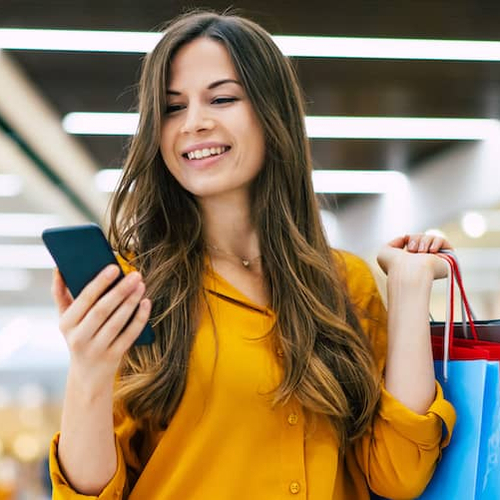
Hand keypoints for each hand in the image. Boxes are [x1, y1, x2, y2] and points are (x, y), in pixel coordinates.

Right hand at [52, 265, 150, 392]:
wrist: (87, 376)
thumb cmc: (79, 336)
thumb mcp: (67, 320)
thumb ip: (61, 294)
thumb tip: (59, 268)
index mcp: (66, 324)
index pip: (84, 299)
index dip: (100, 283)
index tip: (114, 267)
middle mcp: (79, 338)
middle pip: (102, 310)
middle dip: (120, 291)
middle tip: (135, 274)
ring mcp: (97, 349)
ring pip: (117, 322)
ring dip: (131, 302)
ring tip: (141, 285)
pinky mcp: (113, 357)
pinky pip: (129, 335)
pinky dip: (139, 319)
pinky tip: (146, 303)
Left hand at [377, 234, 451, 280]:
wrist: (408, 273)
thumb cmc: (393, 265)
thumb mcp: (385, 251)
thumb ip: (394, 242)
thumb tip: (406, 238)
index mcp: (409, 259)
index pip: (413, 240)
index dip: (409, 237)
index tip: (405, 240)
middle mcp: (422, 260)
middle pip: (421, 237)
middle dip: (415, 238)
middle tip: (412, 250)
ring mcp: (434, 259)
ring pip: (430, 237)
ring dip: (424, 241)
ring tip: (421, 252)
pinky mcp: (445, 258)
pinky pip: (442, 240)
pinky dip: (436, 242)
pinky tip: (431, 251)